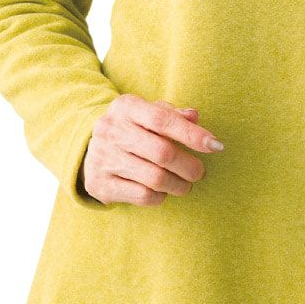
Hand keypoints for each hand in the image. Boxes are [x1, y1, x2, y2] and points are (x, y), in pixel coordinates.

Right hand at [80, 94, 224, 205]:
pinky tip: (163, 191)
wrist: (88, 147)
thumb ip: (174, 115)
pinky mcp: (99, 184)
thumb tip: (195, 117)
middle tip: (200, 172)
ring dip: (179, 185)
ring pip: (155, 178)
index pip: (163, 119)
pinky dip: (160, 196)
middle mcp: (111, 130)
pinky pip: (142, 196)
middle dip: (189, 166)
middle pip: (162, 153)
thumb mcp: (149, 113)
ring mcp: (102, 158)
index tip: (216, 146)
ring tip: (186, 184)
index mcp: (126, 107)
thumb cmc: (133, 127)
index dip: (192, 134)